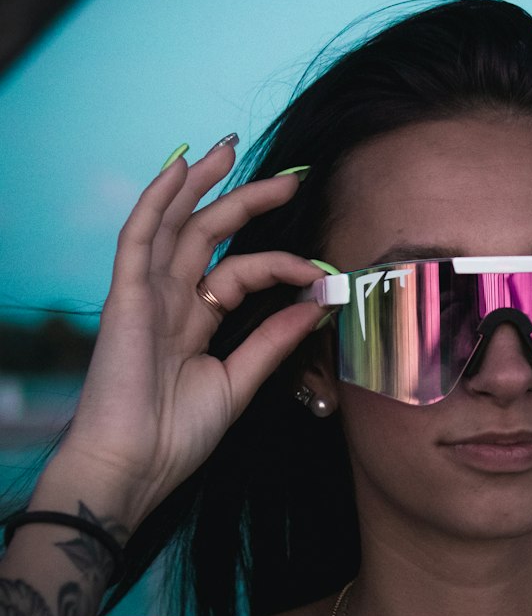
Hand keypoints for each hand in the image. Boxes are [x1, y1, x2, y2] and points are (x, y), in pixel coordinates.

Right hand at [49, 140, 328, 529]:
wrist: (134, 466)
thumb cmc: (176, 436)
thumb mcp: (239, 382)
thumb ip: (273, 341)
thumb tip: (316, 305)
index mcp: (194, 321)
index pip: (241, 273)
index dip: (282, 264)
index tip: (322, 270)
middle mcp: (169, 301)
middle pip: (207, 235)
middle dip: (244, 200)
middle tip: (290, 177)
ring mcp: (145, 296)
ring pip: (172, 223)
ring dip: (198, 184)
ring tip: (227, 149)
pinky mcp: (125, 297)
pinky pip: (139, 238)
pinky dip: (157, 200)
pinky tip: (179, 168)